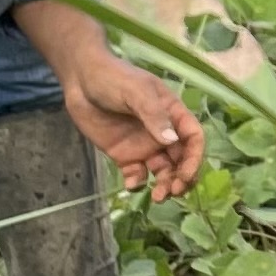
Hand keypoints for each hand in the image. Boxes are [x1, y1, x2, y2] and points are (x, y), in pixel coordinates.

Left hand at [62, 50, 206, 201]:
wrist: (80, 81)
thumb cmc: (112, 78)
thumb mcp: (135, 91)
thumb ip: (153, 115)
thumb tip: (172, 141)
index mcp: (172, 113)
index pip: (193, 138)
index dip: (195, 158)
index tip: (186, 175)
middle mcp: (162, 133)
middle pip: (182, 160)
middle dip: (182, 178)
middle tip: (173, 191)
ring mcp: (144, 146)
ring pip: (163, 171)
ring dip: (164, 185)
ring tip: (158, 197)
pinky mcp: (125, 156)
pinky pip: (137, 175)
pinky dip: (138, 183)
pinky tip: (131, 184)